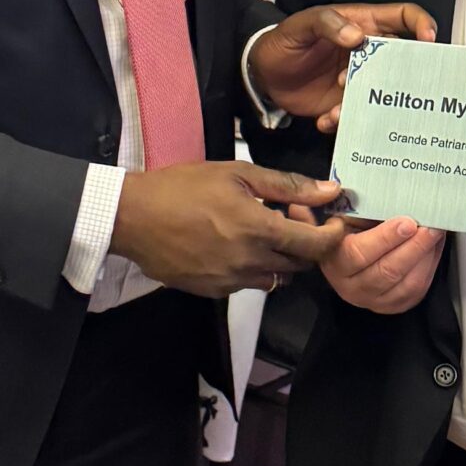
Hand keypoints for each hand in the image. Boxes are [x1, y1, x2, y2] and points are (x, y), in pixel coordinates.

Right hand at [110, 160, 350, 297]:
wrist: (133, 218)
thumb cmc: (183, 188)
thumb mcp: (237, 174)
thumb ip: (287, 185)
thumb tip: (331, 190)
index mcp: (259, 229)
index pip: (316, 246)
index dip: (333, 236)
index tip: (333, 223)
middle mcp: (250, 262)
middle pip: (300, 265)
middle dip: (305, 244)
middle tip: (291, 217)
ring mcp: (231, 281)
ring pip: (276, 278)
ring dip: (280, 258)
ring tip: (262, 232)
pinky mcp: (214, 292)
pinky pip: (248, 284)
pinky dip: (253, 268)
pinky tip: (235, 245)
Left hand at [249, 2, 436, 132]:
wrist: (261, 73)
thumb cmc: (284, 41)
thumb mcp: (302, 25)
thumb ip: (328, 24)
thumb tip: (356, 35)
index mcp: (364, 25)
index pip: (404, 17)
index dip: (422, 24)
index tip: (429, 39)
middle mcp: (367, 53)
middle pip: (402, 61)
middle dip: (398, 76)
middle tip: (379, 85)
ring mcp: (359, 80)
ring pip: (381, 94)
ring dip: (365, 104)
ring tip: (339, 109)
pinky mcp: (345, 103)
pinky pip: (357, 115)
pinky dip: (343, 121)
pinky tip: (325, 119)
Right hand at [315, 215, 445, 314]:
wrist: (344, 257)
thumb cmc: (347, 232)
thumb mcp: (346, 217)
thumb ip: (363, 210)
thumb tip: (394, 196)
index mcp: (335, 261)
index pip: (359, 254)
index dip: (386, 238)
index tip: (407, 222)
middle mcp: (351, 287)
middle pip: (388, 272)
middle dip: (415, 247)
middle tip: (431, 226)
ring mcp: (373, 300)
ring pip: (407, 285)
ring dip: (426, 257)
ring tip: (436, 234)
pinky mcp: (392, 306)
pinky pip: (417, 292)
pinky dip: (429, 269)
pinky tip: (433, 249)